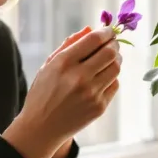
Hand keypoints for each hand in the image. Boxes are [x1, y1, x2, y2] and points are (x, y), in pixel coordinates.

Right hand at [4, 27, 121, 157]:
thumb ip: (69, 45)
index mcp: (63, 63)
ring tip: (110, 58)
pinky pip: (114, 85)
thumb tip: (90, 29)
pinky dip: (112, 77)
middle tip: (113, 43)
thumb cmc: (43, 93)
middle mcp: (78, 77)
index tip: (108, 30)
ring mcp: (91, 94)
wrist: (41, 128)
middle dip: (114, 44)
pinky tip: (104, 76)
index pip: (94, 40)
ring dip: (116, 59)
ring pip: (116, 68)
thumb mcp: (48, 66)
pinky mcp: (99, 107)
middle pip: (110, 52)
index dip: (105, 31)